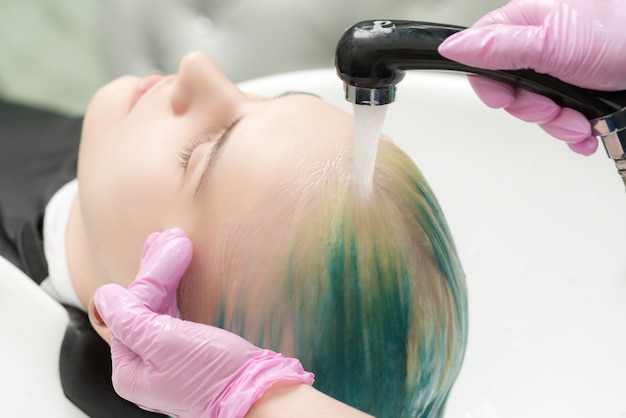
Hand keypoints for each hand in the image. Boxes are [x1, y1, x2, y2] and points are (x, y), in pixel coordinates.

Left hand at [93, 228, 313, 417]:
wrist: (257, 395)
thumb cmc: (214, 374)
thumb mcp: (166, 342)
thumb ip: (131, 318)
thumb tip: (103, 296)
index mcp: (131, 368)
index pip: (133, 307)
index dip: (152, 273)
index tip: (174, 243)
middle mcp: (145, 365)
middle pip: (144, 306)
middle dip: (157, 269)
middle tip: (173, 237)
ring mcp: (168, 359)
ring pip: (160, 308)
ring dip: (167, 274)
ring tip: (176, 243)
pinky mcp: (190, 354)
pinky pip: (176, 316)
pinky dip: (177, 292)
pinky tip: (179, 274)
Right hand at [438, 0, 625, 155]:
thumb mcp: (554, 41)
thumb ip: (499, 47)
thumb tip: (453, 47)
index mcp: (530, 24)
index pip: (484, 55)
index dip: (491, 84)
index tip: (507, 97)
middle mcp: (546, 47)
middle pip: (511, 91)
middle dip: (533, 110)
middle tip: (552, 107)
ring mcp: (567, 72)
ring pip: (539, 112)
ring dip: (558, 125)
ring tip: (580, 120)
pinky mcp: (586, 94)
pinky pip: (564, 122)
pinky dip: (574, 134)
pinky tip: (588, 130)